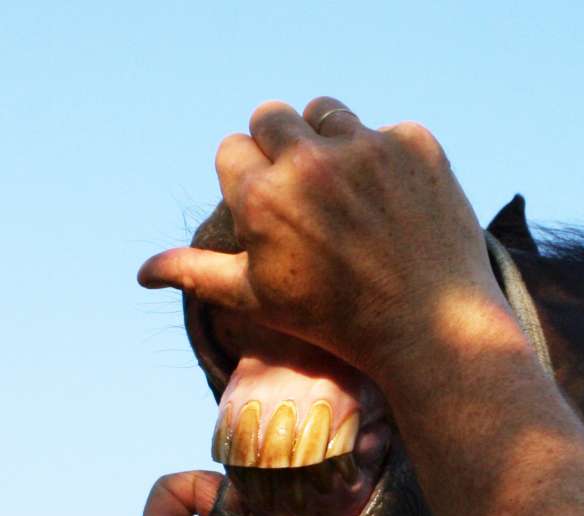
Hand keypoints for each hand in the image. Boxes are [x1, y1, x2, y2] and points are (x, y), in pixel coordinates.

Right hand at [137, 97, 508, 379]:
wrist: (435, 329)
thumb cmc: (339, 321)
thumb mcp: (261, 300)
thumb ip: (199, 273)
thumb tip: (142, 272)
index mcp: (262, 196)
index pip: (232, 149)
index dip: (250, 178)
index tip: (275, 207)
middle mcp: (310, 162)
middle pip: (272, 117)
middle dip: (281, 147)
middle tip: (307, 190)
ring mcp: (368, 150)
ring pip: (327, 113)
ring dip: (330, 141)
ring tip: (349, 191)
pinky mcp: (417, 145)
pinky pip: (387, 132)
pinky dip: (390, 160)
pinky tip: (398, 203)